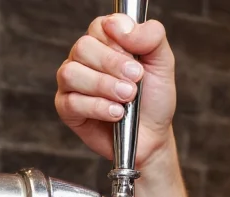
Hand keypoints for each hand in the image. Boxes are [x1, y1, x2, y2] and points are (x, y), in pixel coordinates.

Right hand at [55, 13, 176, 163]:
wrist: (153, 135)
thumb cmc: (153, 99)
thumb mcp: (162, 63)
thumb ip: (151, 36)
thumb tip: (120, 27)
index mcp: (104, 41)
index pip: (99, 27)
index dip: (118, 44)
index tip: (138, 63)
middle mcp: (83, 58)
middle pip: (83, 47)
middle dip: (113, 66)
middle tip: (135, 83)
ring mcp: (72, 83)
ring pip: (72, 73)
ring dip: (104, 87)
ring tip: (127, 99)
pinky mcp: (67, 108)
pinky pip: (72, 102)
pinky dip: (98, 108)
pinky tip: (116, 113)